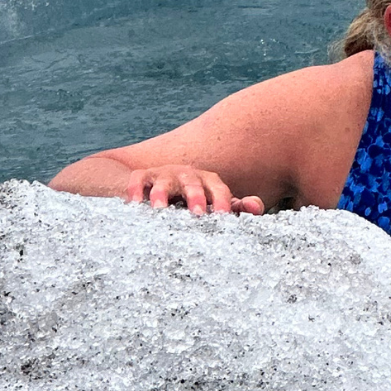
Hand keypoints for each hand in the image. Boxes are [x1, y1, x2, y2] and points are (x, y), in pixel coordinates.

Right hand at [126, 165, 263, 215]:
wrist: (158, 186)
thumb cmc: (192, 201)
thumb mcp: (214, 203)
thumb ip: (235, 207)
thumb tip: (256, 207)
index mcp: (209, 182)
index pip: (220, 190)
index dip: (223, 202)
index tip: (224, 216)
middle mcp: (188, 175)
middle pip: (194, 183)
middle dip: (196, 197)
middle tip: (198, 214)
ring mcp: (164, 174)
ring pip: (164, 182)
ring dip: (162, 194)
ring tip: (159, 210)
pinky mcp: (143, 177)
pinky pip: (138, 180)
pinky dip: (135, 190)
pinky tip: (133, 204)